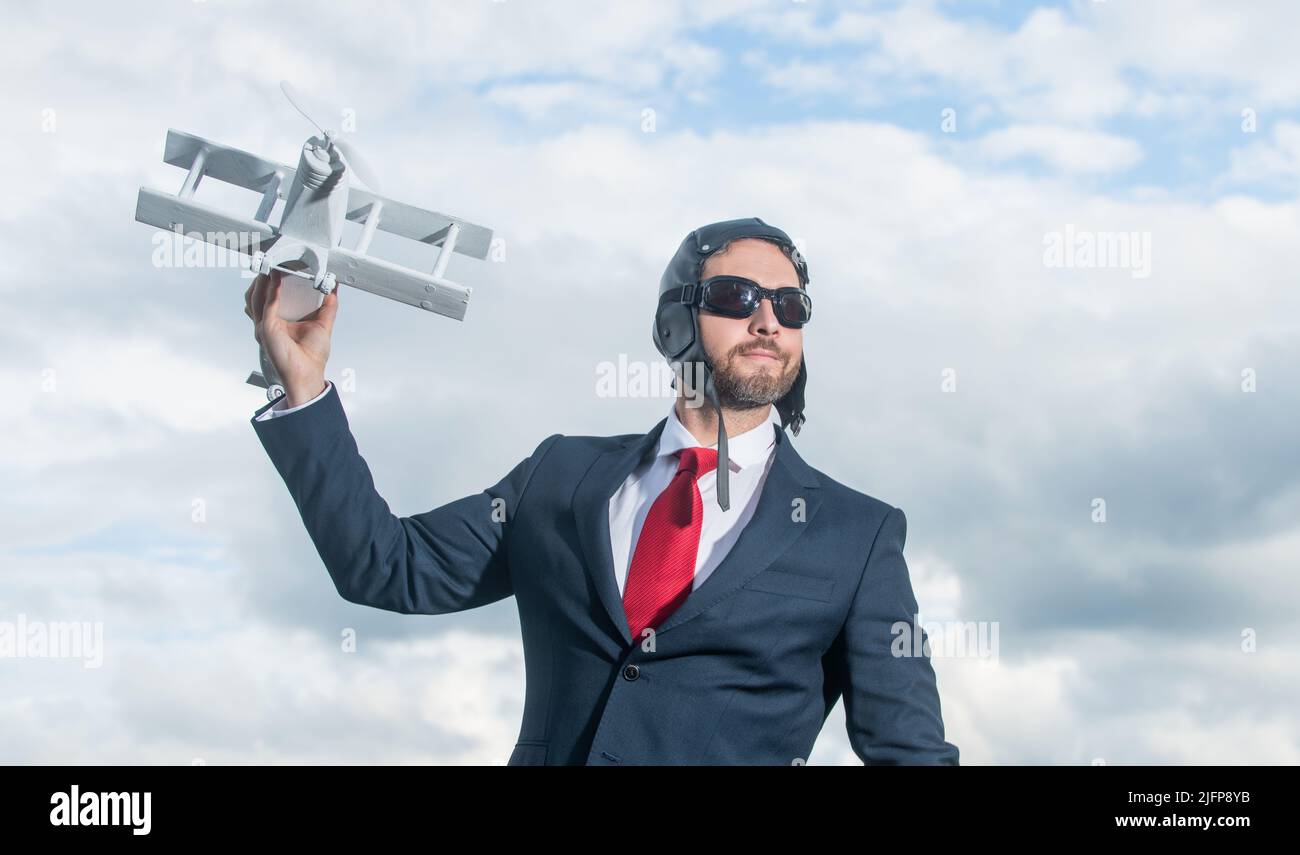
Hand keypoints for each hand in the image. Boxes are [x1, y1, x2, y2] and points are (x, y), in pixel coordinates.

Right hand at [245, 270, 338, 405]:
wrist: (308, 374)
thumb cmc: (310, 357)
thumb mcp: (323, 323)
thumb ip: (328, 305)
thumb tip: (333, 287)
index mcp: (277, 320)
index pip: (268, 295)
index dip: (273, 280)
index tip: (284, 264)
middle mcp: (267, 322)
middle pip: (257, 293)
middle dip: (264, 275)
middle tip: (277, 259)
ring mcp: (264, 325)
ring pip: (256, 296)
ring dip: (264, 279)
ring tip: (274, 264)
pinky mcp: (266, 329)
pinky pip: (267, 304)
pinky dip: (271, 290)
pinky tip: (277, 278)